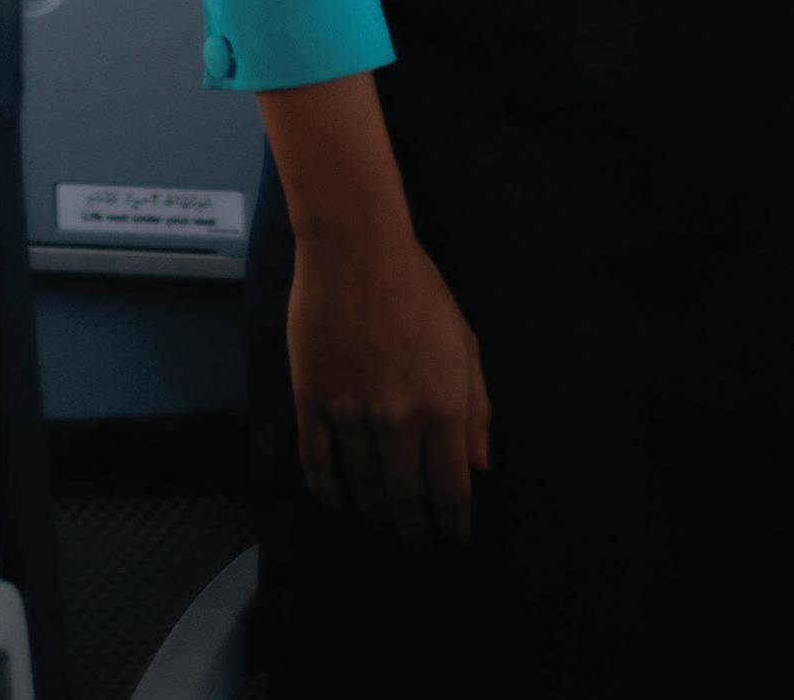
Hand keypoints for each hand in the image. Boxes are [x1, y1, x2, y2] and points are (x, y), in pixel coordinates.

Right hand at [288, 221, 490, 543]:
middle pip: (405, 500)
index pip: (450, 489)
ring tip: (381, 518)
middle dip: (413, 531)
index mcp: (443, 403)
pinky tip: (338, 500)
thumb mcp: (464, 342)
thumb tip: (480, 465)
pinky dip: (328, 491)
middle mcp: (398, 418)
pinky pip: (317, 465)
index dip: (452, 524)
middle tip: (416, 544)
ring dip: (373, 512)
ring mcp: (351, 412)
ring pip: (361, 488)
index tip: (453, 538)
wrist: (356, 248)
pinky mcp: (313, 401)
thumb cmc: (419, 289)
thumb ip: (476, 406)